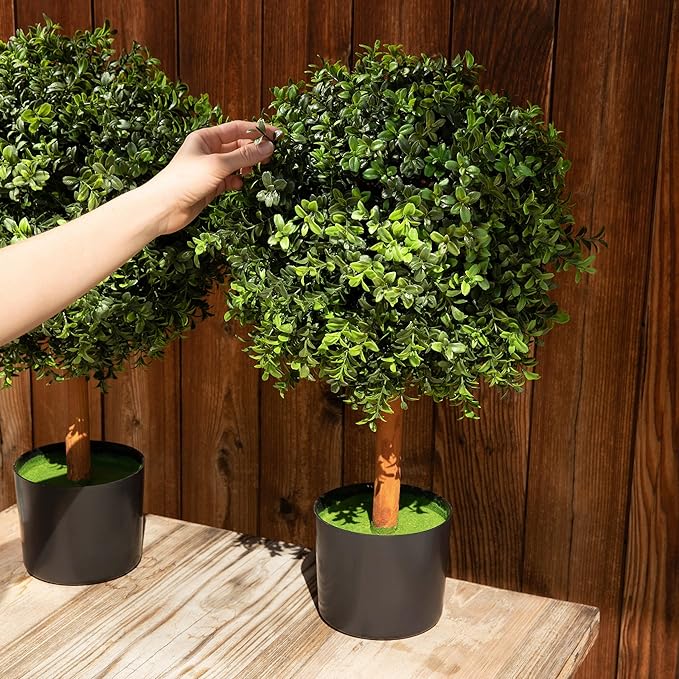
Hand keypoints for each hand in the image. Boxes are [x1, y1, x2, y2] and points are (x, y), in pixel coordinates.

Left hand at [145, 120, 277, 234]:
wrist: (164, 208)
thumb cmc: (185, 180)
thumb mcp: (217, 165)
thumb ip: (244, 156)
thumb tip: (268, 147)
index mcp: (206, 138)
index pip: (236, 129)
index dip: (256, 131)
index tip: (276, 135)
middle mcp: (208, 151)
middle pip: (238, 146)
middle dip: (253, 151)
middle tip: (271, 157)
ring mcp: (210, 169)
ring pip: (236, 164)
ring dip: (246, 168)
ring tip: (256, 172)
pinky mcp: (211, 186)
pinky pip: (230, 180)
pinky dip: (237, 182)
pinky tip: (239, 186)